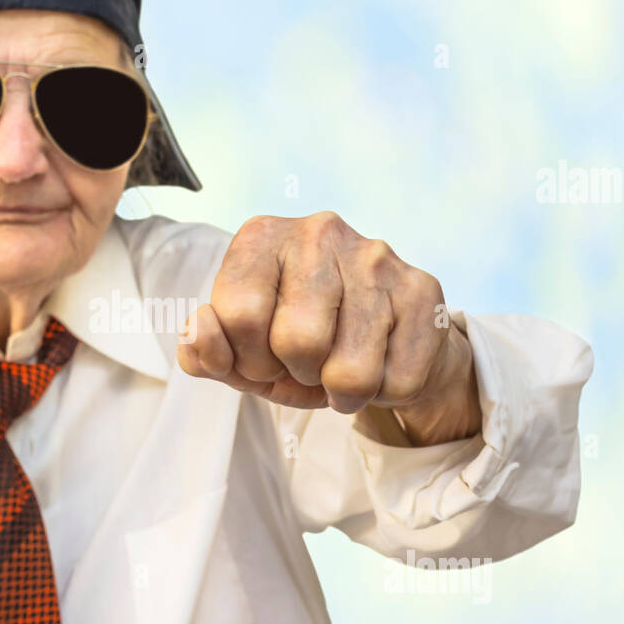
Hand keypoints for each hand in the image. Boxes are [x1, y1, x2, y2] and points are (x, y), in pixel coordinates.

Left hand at [178, 212, 480, 445]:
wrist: (379, 339)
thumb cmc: (296, 344)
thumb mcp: (241, 353)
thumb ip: (205, 352)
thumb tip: (199, 332)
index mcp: (261, 236)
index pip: (236, 315)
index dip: (245, 359)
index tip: (260, 356)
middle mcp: (319, 232)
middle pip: (297, 342)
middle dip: (296, 373)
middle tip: (306, 363)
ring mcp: (376, 258)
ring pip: (351, 371)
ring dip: (341, 391)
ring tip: (341, 366)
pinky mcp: (424, 290)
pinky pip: (396, 381)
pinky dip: (384, 392)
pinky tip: (381, 360)